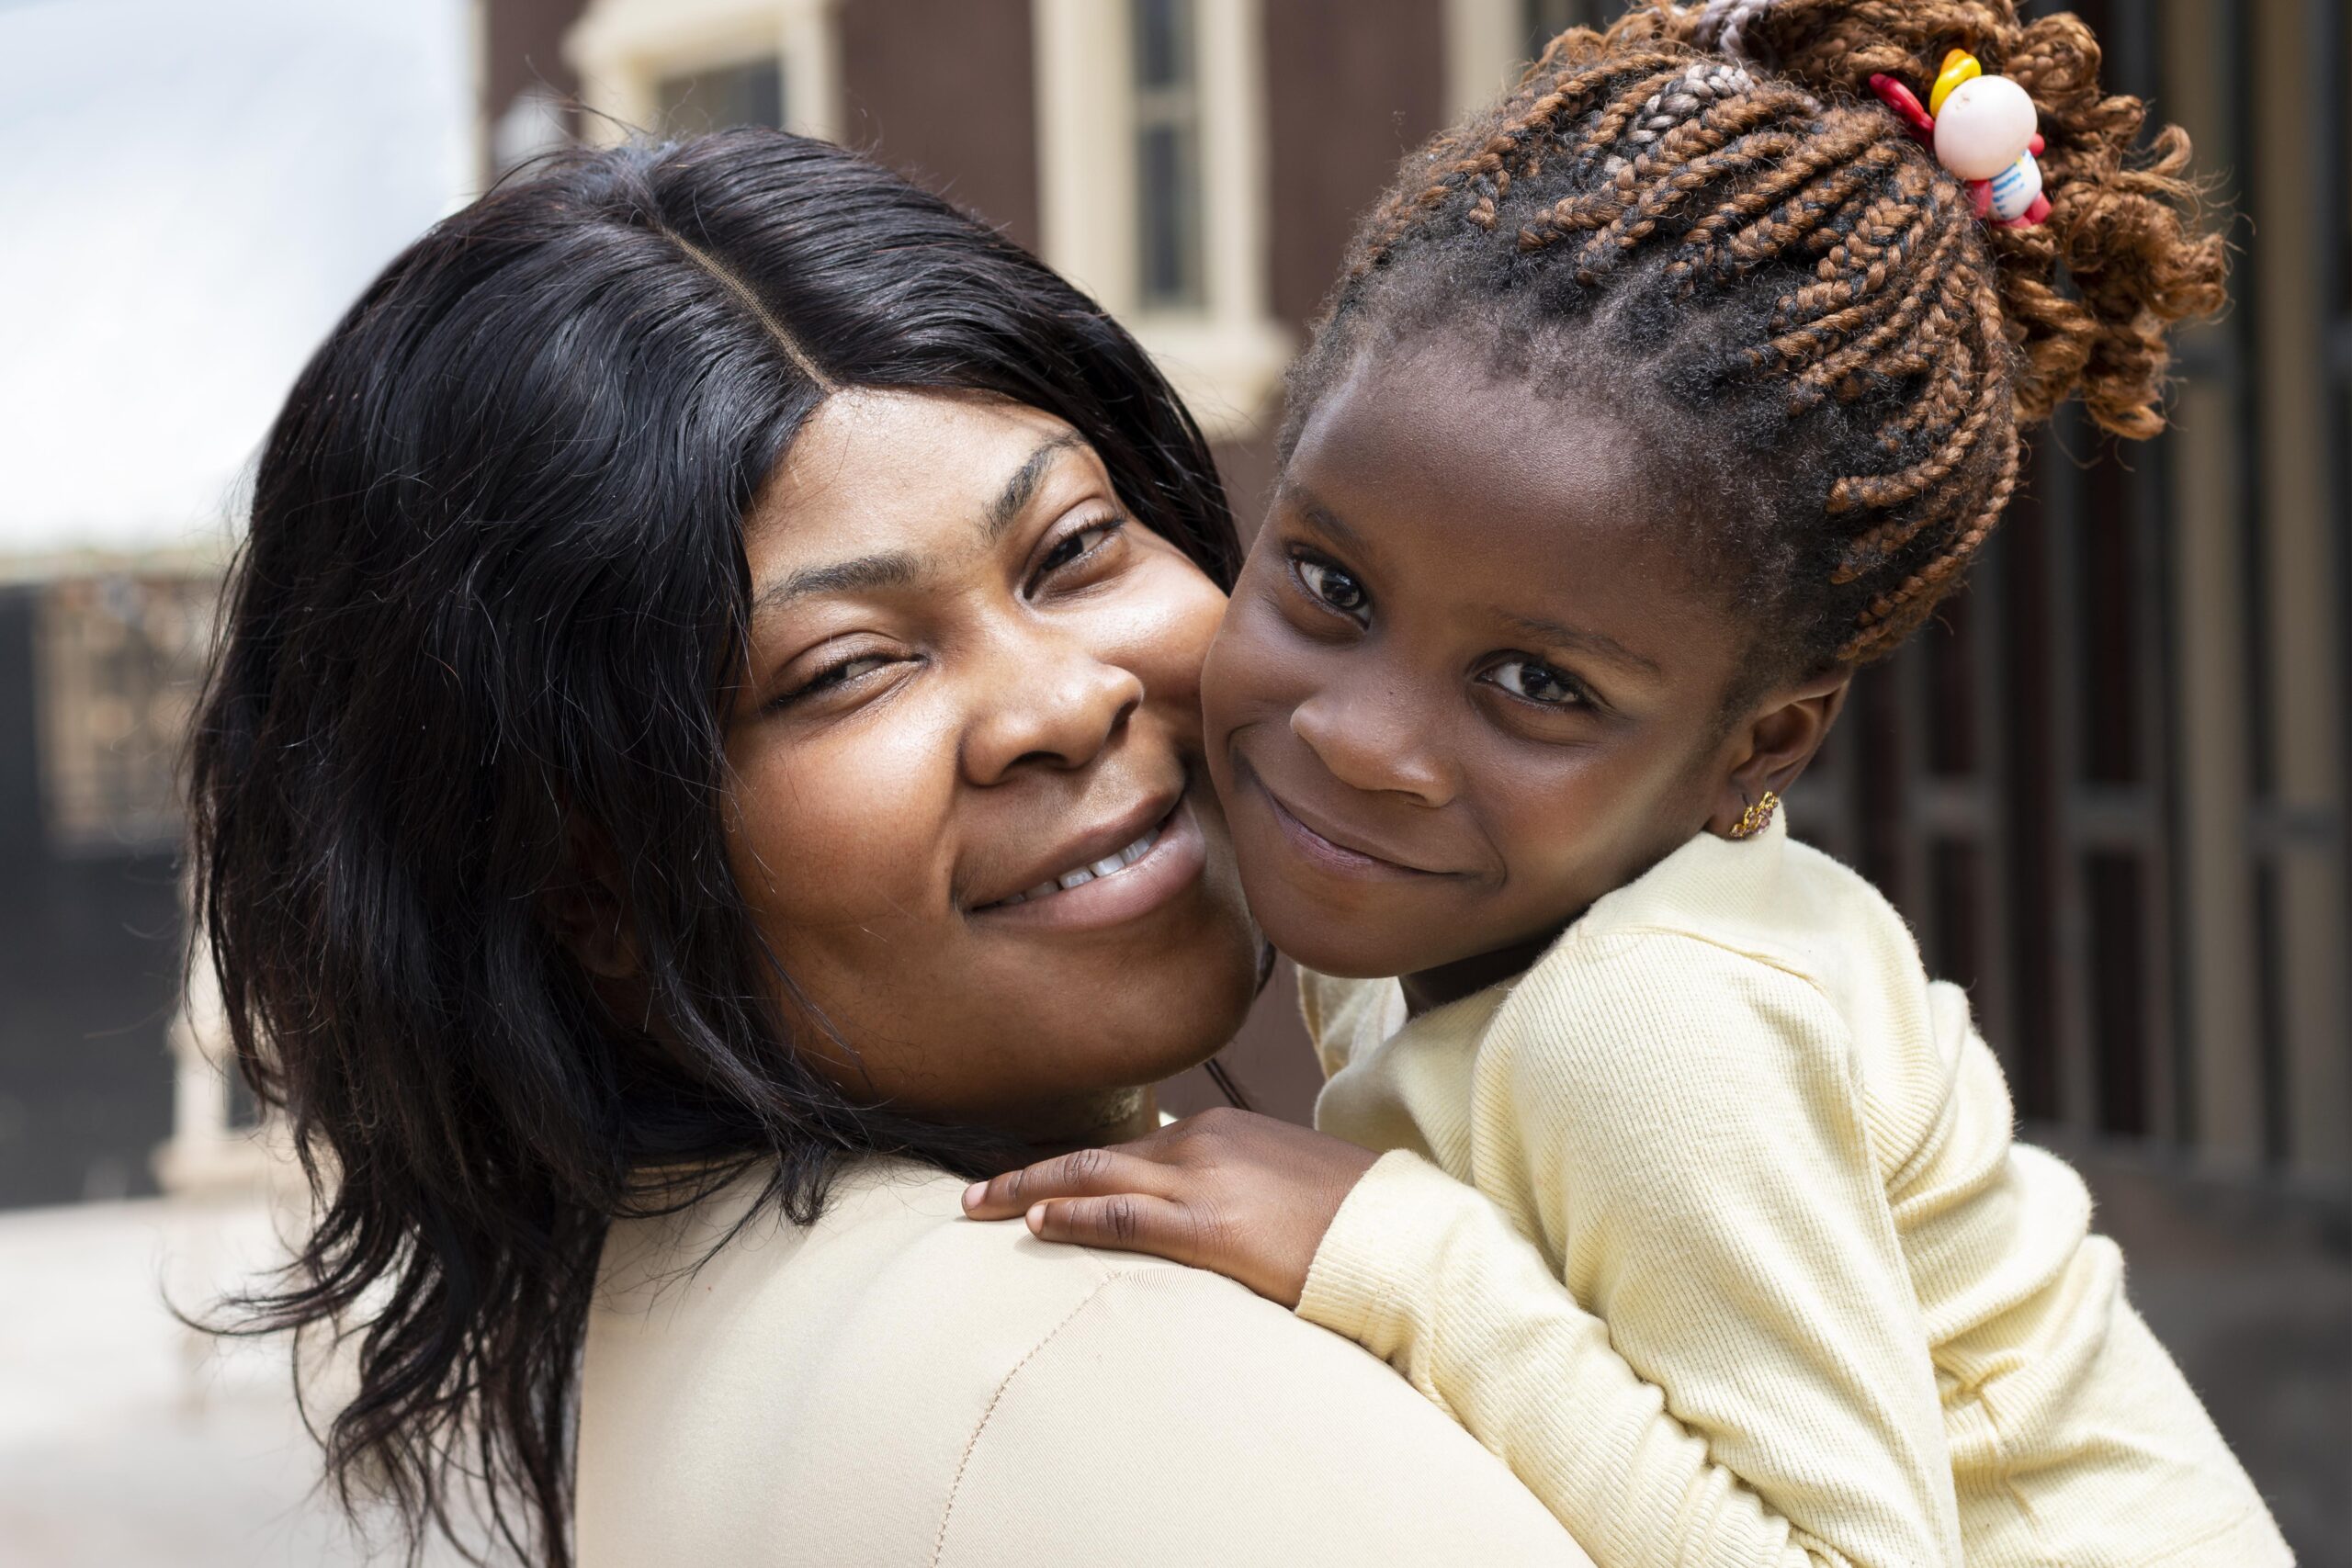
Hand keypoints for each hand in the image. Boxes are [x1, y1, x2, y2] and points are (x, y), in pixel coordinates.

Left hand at [962, 1107, 1378, 1308]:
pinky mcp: (1213, 1227)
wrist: (1405, 1234)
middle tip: (975, 1195)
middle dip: (1030, 1173)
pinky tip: (1041, 1224)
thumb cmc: (1355, 1220)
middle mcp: (1206, 1144)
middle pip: (1097, 1153)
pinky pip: (1127, 1216)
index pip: (1131, 1147)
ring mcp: (1207, 1183)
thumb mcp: (1289, 1186)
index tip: (1034, 1182)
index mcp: (1224, 1131)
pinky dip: (1078, 1216)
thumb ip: (1239, 1188)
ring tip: (981, 1209)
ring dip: (1030, 1191)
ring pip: (1096, 1176)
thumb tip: (1211, 1214)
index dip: (1074, 1167)